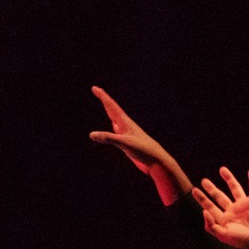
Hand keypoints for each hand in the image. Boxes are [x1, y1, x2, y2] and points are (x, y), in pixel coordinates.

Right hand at [89, 86, 189, 203]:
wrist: (157, 161)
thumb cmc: (143, 151)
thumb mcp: (124, 144)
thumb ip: (108, 138)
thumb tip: (91, 134)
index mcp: (126, 123)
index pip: (111, 106)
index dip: (103, 97)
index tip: (95, 88)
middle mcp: (126, 126)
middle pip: (113, 109)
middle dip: (104, 100)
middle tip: (97, 90)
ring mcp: (128, 133)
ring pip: (115, 118)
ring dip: (110, 111)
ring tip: (106, 104)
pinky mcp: (129, 141)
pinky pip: (118, 129)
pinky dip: (113, 125)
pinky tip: (114, 125)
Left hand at [195, 166, 248, 248]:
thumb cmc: (244, 240)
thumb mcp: (224, 236)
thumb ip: (211, 226)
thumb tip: (204, 211)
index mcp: (225, 219)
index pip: (210, 207)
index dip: (202, 199)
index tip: (195, 190)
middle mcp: (233, 211)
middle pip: (219, 197)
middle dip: (211, 189)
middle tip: (204, 180)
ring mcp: (244, 205)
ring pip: (235, 189)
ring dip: (229, 179)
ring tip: (222, 169)